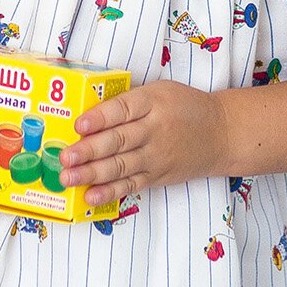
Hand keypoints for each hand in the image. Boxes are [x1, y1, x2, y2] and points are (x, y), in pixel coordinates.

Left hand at [59, 81, 229, 204]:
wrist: (222, 134)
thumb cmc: (184, 106)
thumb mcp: (159, 91)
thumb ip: (128, 101)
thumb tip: (87, 108)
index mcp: (152, 103)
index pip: (122, 110)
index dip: (100, 118)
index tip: (78, 124)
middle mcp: (154, 131)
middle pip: (118, 141)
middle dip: (88, 151)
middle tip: (64, 157)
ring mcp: (156, 157)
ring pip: (120, 166)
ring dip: (92, 174)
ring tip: (68, 178)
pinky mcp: (158, 176)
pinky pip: (131, 185)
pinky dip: (110, 192)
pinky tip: (91, 195)